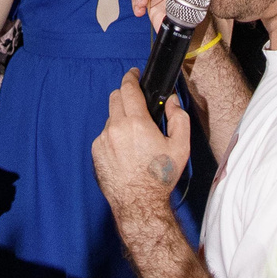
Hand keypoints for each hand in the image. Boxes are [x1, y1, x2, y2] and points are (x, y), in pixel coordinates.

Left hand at [91, 68, 190, 218]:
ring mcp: (103, 139)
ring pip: (110, 117)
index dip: (131, 77)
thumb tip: (171, 101)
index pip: (128, 88)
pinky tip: (125, 150)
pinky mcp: (96, 151)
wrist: (139, 203)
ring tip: (135, 136)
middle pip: (115, 97)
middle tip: (137, 104)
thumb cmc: (159, 176)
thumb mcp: (180, 147)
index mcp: (136, 122)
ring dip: (121, 118)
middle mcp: (115, 127)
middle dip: (126, 95)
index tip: (134, 73)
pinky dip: (114, 135)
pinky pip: (104, 134)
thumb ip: (178, 117)